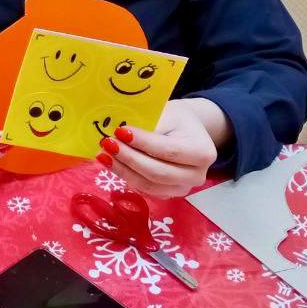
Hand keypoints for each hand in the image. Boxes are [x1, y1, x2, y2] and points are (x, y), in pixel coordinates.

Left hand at [97, 97, 227, 198]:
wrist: (187, 131)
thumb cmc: (177, 120)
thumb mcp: (168, 113)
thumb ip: (151, 125)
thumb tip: (122, 135)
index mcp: (203, 152)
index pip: (168, 150)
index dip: (142, 143)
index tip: (120, 131)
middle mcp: (196, 175)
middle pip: (158, 172)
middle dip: (129, 158)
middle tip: (107, 144)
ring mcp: (183, 188)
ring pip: (149, 185)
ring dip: (123, 170)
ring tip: (103, 155)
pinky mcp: (168, 194)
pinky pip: (145, 189)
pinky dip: (126, 176)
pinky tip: (111, 164)